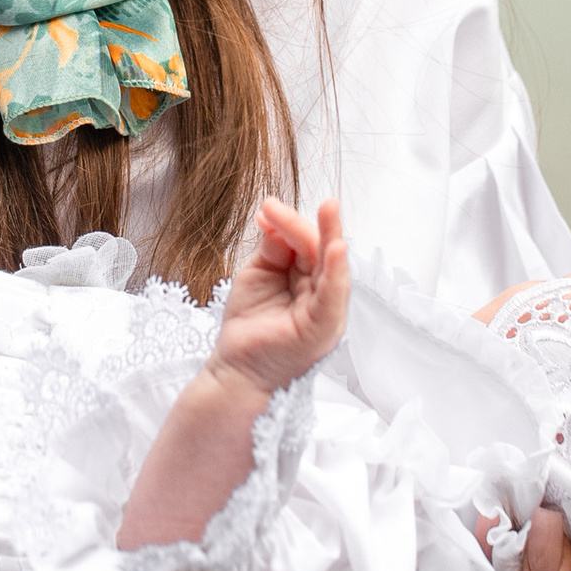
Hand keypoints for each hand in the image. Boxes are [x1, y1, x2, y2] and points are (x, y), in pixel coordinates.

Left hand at [213, 196, 349, 399]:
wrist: (234, 368)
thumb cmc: (249, 325)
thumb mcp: (257, 275)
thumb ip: (272, 248)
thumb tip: (273, 218)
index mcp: (309, 280)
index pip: (308, 244)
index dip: (291, 223)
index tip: (268, 206)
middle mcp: (322, 295)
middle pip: (324, 252)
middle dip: (321, 225)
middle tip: (322, 201)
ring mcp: (326, 313)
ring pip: (333, 269)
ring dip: (332, 238)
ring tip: (330, 212)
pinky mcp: (323, 330)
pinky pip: (333, 297)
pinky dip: (336, 273)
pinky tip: (334, 250)